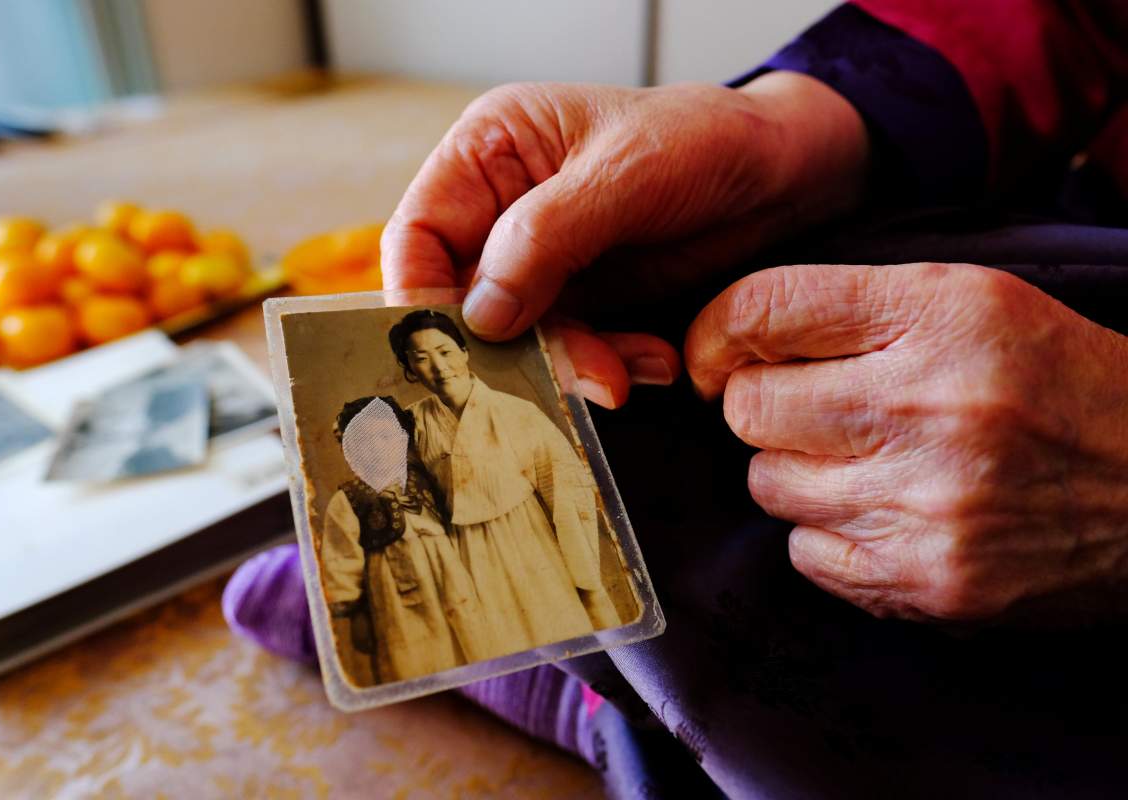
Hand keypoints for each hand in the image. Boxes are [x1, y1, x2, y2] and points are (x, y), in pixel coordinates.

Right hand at [382, 72, 867, 406]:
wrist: (784, 176)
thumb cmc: (707, 139)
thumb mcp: (626, 174)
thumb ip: (545, 237)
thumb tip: (481, 312)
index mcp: (491, 152)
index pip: (418, 233)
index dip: (421, 296)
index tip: (456, 347)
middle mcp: (503, 208)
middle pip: (463, 298)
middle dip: (510, 346)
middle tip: (562, 375)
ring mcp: (541, 259)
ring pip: (516, 337)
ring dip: (567, 363)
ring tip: (621, 373)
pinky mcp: (582, 298)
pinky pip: (566, 349)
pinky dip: (602, 365)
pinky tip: (648, 361)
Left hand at [685, 263, 1127, 622]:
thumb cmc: (1054, 379)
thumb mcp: (971, 301)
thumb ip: (851, 308)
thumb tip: (725, 342)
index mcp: (941, 315)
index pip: (763, 310)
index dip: (717, 333)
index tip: (719, 353)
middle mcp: (928, 406)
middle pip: (748, 408)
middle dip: (763, 407)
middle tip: (812, 409)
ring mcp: (926, 504)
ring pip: (768, 484)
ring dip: (797, 471)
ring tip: (864, 460)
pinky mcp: (927, 581)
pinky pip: (804, 553)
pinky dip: (827, 533)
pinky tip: (882, 512)